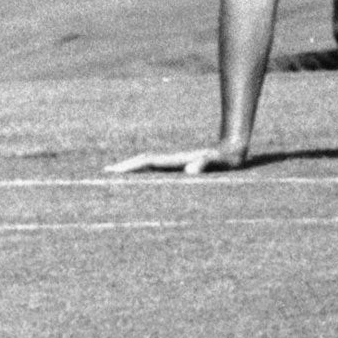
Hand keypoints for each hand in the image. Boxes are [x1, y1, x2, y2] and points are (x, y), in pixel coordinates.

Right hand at [106, 143, 246, 174]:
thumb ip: (205, 164)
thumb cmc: (228, 157)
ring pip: (148, 169)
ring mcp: (176, 165)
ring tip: (113, 184)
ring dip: (132, 174)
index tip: (109, 172)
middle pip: (143, 164)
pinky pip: (158, 174)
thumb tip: (190, 171)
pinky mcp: (181, 170)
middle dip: (123, 169)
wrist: (236, 148)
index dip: (128, 167)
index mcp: (176, 160)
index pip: (146, 162)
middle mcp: (172, 161)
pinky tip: (140, 189)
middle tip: (101, 177)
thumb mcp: (219, 161)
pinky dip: (145, 178)